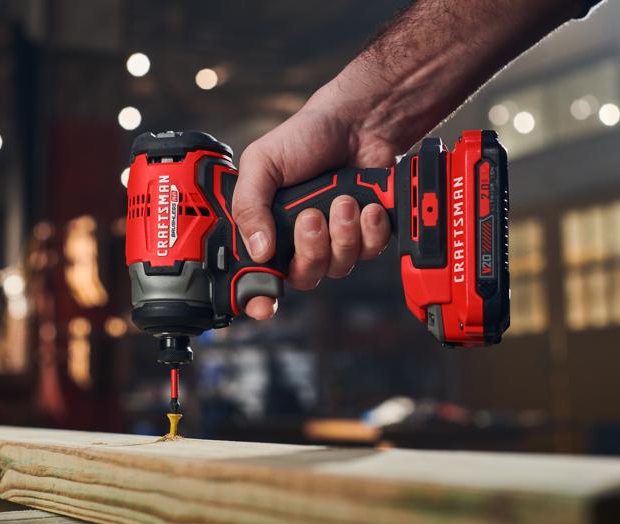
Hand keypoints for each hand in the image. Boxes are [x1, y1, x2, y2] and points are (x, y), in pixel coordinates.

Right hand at [233, 82, 395, 319]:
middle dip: (311, 249)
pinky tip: (367, 205)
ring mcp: (335, 239)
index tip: (264, 305)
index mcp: (267, 228)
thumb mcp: (261, 163)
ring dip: (343, 234)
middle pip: (304, 277)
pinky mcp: (367, 234)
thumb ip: (248, 205)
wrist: (356, 122)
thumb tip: (258, 251)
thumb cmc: (305, 138)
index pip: (258, 276)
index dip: (258, 297)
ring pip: (339, 266)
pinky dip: (370, 229)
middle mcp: (300, 240)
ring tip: (345, 200)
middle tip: (312, 216)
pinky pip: (369, 252)